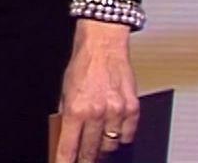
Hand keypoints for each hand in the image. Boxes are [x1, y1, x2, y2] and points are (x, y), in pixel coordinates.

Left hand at [53, 20, 139, 162]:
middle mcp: (97, 113)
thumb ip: (66, 114)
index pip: (69, 147)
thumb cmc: (83, 65)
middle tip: (84, 161)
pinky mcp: (132, 108)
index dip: (66, 161)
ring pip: (110, 145)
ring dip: (103, 147)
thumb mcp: (64, 90)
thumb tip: (65, 136)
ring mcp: (116, 112)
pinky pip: (128, 135)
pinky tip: (114, 131)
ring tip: (98, 142)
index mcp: (76, 109)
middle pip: (91, 151)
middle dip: (86, 159)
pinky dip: (121, 136)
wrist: (103, 46)